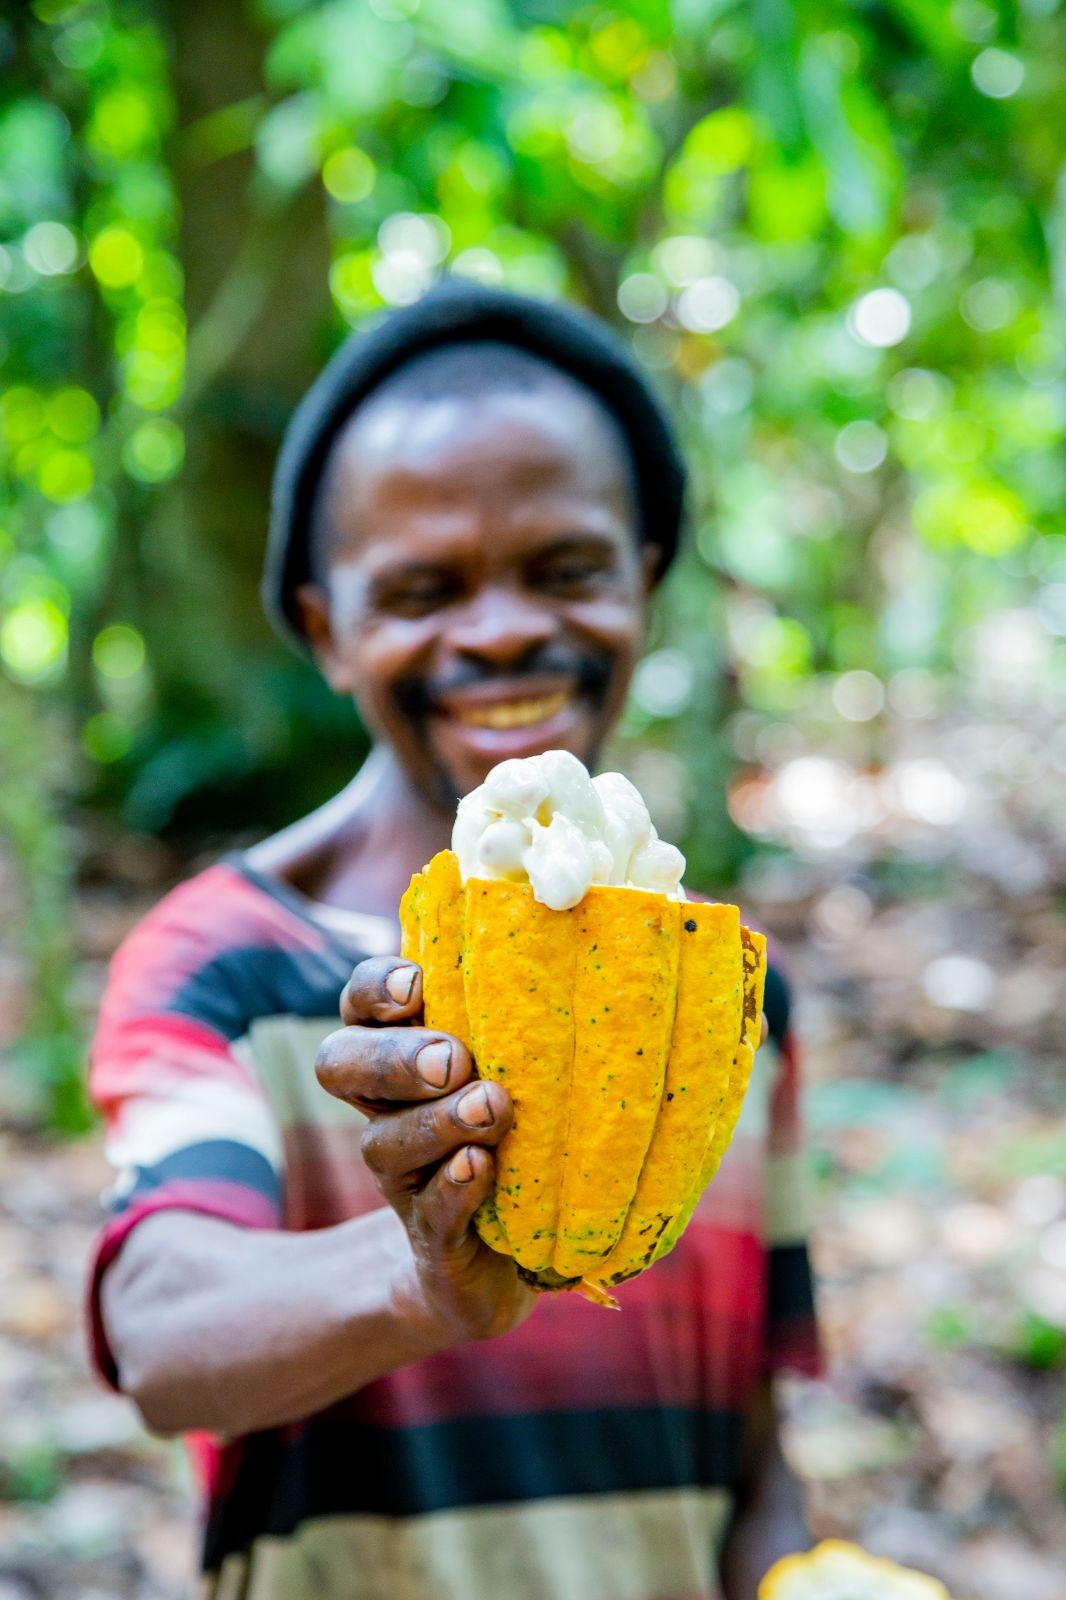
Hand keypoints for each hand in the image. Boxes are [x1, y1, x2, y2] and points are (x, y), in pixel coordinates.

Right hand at [315, 957, 535, 1352]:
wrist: (510, 1262)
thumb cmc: (530, 1134)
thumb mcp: (526, 1067)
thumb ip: (539, 1016)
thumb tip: (619, 934)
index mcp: (402, 1054)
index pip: (361, 1003)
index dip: (376, 988)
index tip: (418, 985)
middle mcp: (387, 1110)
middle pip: (341, 1063)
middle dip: (392, 1056)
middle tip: (452, 1058)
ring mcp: (404, 1178)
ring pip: (384, 1142)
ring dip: (436, 1121)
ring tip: (490, 1108)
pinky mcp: (434, 1239)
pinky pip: (430, 1212)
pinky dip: (454, 1187)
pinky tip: (482, 1167)